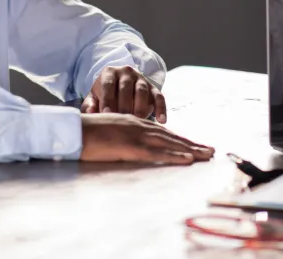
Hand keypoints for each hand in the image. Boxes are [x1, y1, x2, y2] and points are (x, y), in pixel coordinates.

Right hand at [79, 113, 214, 163]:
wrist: (71, 129)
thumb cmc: (85, 133)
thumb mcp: (109, 132)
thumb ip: (123, 137)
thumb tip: (131, 146)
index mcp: (133, 122)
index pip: (163, 132)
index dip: (180, 139)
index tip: (195, 146)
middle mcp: (138, 126)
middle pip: (171, 136)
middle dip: (192, 143)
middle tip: (211, 151)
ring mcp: (135, 136)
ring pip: (169, 143)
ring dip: (191, 149)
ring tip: (207, 155)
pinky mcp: (130, 147)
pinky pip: (156, 153)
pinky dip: (174, 156)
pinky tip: (188, 159)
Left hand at [82, 65, 167, 123]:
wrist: (119, 84)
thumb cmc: (104, 95)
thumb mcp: (94, 97)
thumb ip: (90, 105)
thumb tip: (90, 113)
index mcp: (109, 73)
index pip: (108, 85)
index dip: (107, 100)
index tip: (107, 115)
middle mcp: (126, 73)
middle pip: (126, 88)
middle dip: (124, 106)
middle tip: (122, 123)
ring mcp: (141, 79)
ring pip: (142, 91)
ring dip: (140, 107)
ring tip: (137, 123)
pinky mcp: (153, 87)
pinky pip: (159, 96)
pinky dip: (161, 108)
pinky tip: (161, 121)